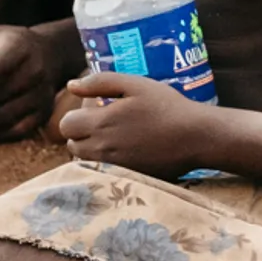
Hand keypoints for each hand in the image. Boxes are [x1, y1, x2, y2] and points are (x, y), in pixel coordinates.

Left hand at [55, 71, 230, 178]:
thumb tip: (70, 86)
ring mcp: (112, 167)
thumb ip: (100, 82)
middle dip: (82, 132)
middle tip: (107, 121)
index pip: (66, 125)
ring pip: (85, 160)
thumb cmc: (167, 106)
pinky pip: (101, 172)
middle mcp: (101, 149)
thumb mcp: (135, 84)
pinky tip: (127, 149)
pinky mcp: (124, 177)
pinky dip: (106, 161)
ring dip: (92, 148)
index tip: (98, 107)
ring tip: (116, 135)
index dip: (79, 113)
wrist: (195, 137)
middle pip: (72, 145)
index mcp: (100, 123)